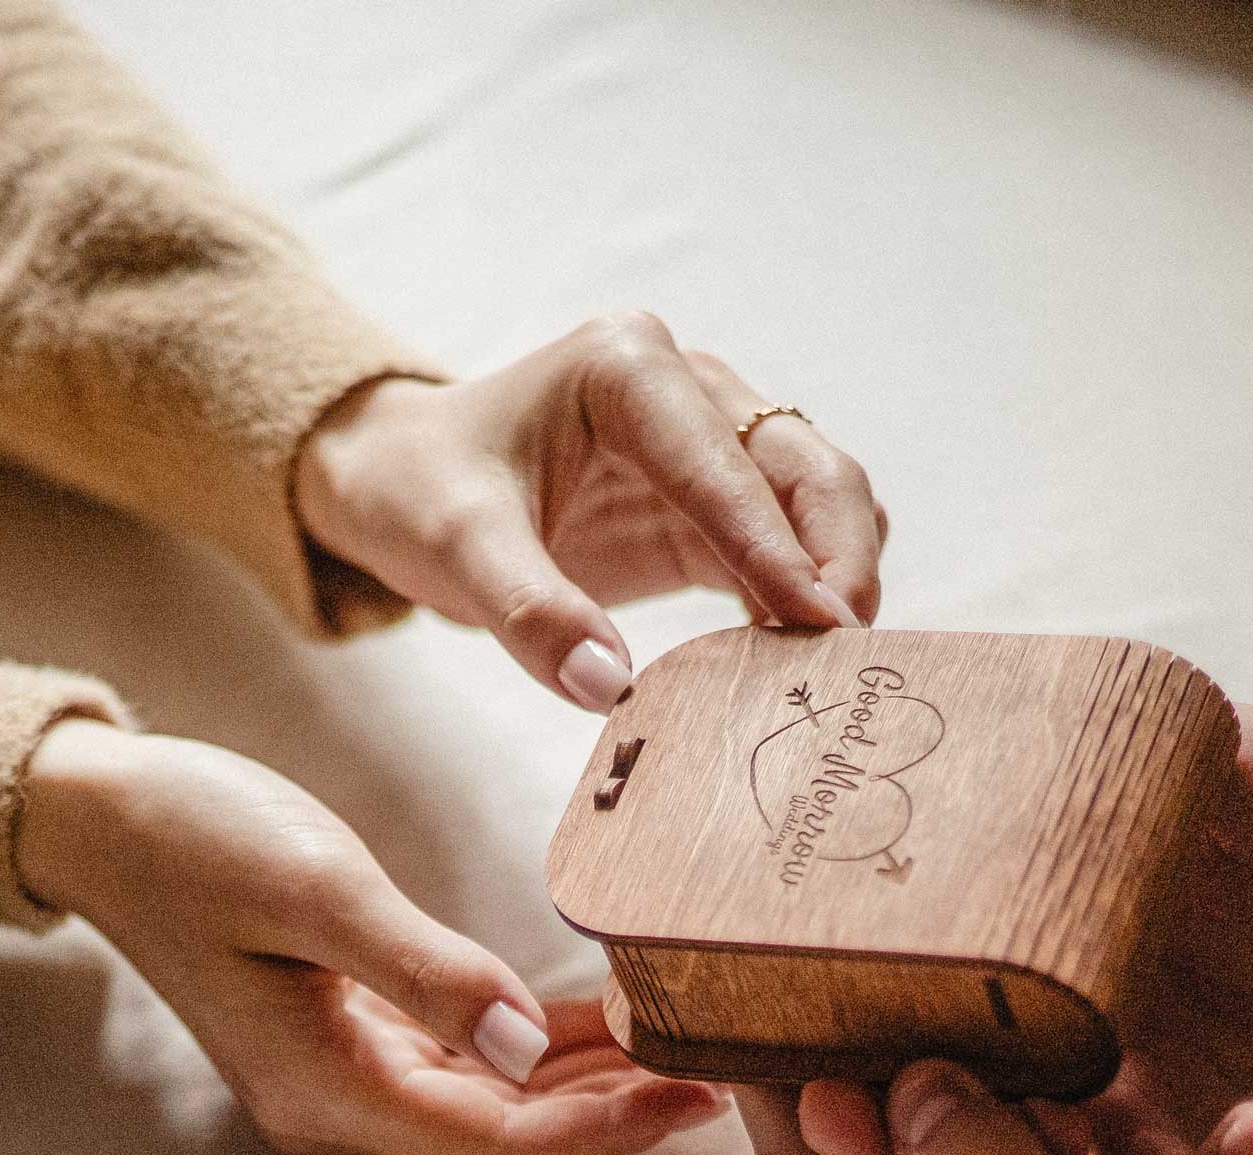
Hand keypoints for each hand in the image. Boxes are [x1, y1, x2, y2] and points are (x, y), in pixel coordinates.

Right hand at [16, 721, 725, 1154]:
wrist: (100, 815)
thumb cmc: (195, 839)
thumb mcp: (318, 890)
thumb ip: (425, 970)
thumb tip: (524, 1048)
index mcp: (329, 1089)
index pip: (499, 1140)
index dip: (605, 1130)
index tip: (697, 1098)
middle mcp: (342, 1103)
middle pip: (508, 1137)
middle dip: (615, 1115)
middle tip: (725, 1073)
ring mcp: (346, 1070)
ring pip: (495, 1100)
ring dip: (585, 1081)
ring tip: (684, 1043)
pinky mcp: (355, 1028)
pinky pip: (467, 1056)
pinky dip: (537, 1041)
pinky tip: (605, 1014)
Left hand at [292, 315, 886, 710]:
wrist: (406, 485)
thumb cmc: (424, 495)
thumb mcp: (455, 548)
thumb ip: (529, 613)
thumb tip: (608, 687)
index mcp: (626, 368)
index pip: (724, 464)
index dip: (777, 548)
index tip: (820, 622)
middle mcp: (687, 386)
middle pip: (807, 467)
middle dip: (838, 558)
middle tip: (846, 657)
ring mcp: (711, 441)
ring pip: (820, 500)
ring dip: (839, 576)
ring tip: (833, 665)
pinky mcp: (715, 503)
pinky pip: (792, 545)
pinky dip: (808, 596)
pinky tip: (797, 658)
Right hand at [798, 705, 1252, 1154]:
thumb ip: (1155, 755)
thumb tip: (1014, 706)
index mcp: (1111, 959)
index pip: (967, 985)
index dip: (882, 994)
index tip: (800, 992)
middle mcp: (1125, 1058)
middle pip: (972, 1094)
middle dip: (890, 1100)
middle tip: (822, 1094)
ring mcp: (1178, 1148)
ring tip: (919, 1145)